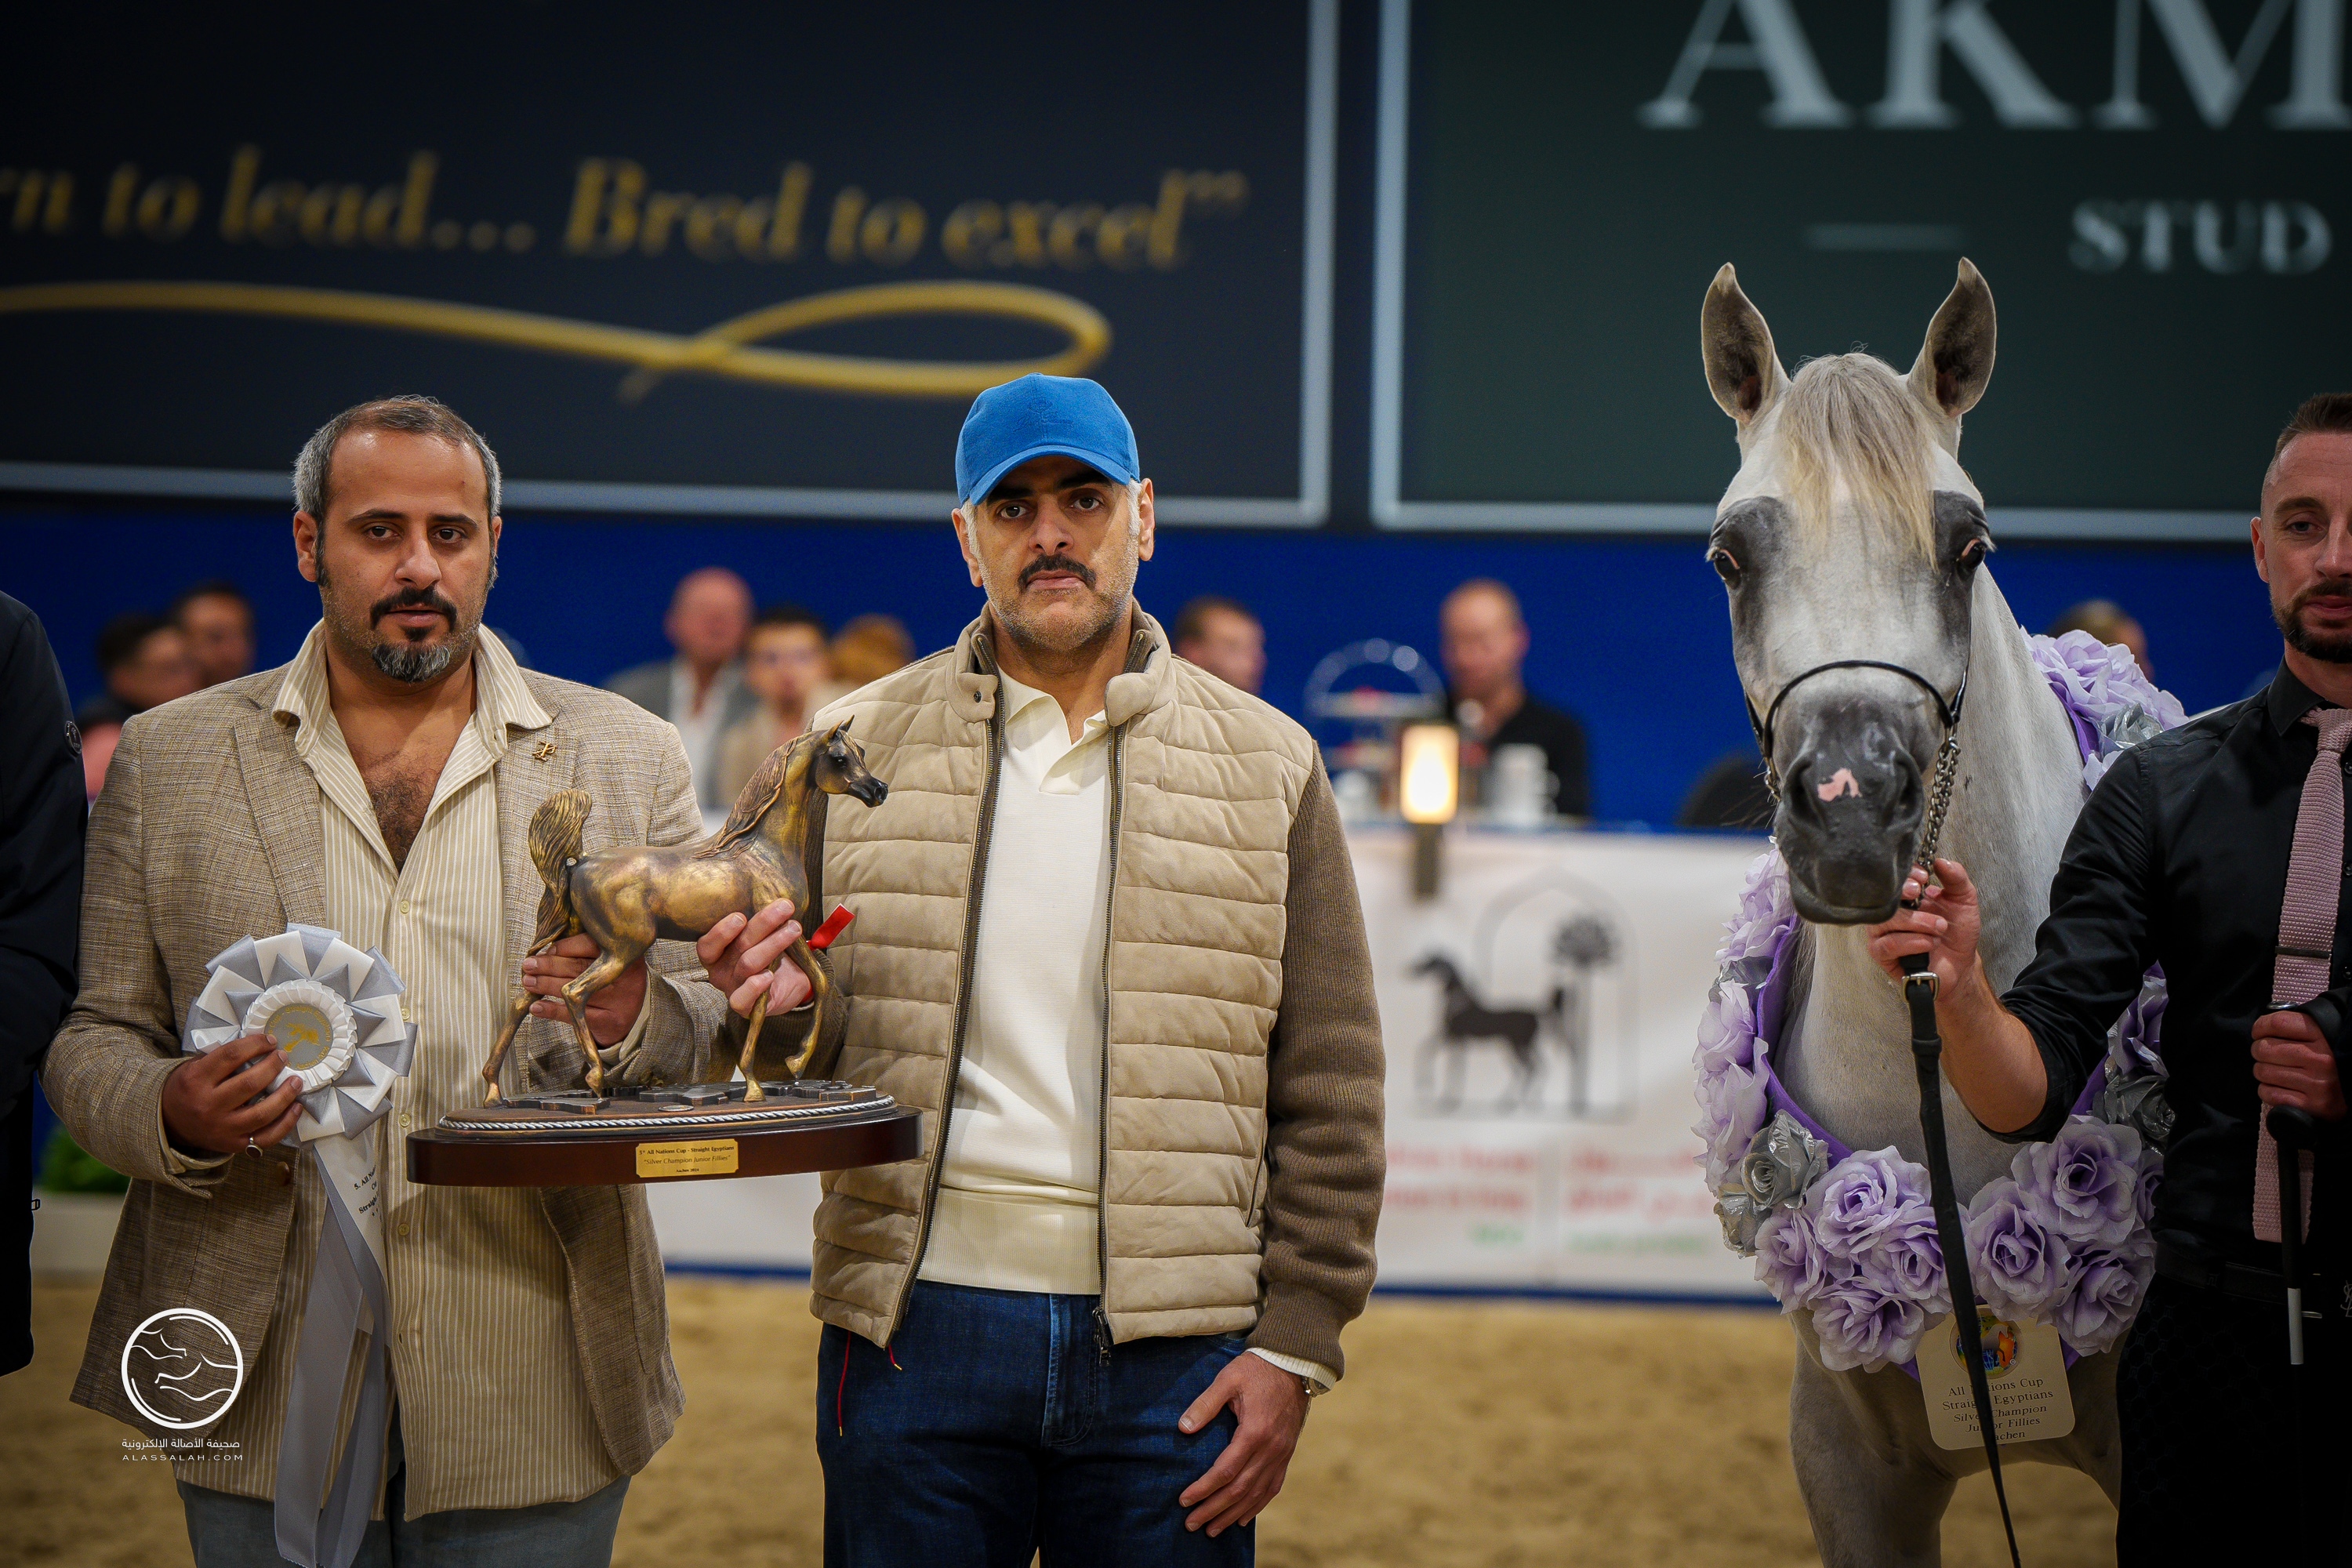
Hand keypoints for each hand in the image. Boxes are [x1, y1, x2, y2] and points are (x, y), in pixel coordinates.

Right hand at [161, 1032, 301, 1154]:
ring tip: (297, 1081)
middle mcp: (208, 1105)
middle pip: (250, 1084)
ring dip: (285, 1095)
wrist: (169, 1124)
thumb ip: (222, 1057)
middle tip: (283, 1057)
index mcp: (196, 1080)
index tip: (271, 1040)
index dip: (255, 1044)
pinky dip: (286, 1123)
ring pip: (262, 1113)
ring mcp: (222, 1128)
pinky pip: (266, 1137)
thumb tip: (260, 1044)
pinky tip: (296, 1107)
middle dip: (273, 1067)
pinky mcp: (233, 1145)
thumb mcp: (194, 1067)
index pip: (230, 1056)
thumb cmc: (188, 1090)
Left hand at [522, 935, 646, 1045]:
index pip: (592, 945)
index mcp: (624, 955)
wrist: (633, 1016)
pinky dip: (552, 1011)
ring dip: (546, 986)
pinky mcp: (609, 1022)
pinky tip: (536, 1007)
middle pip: (580, 968)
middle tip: (528, 965)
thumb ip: (585, 952)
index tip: (547, 950)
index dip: (566, 947)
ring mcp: (619, 1000)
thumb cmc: (613, 983)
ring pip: (576, 991)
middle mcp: (624, 976)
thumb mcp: (609, 962)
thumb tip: (547, 948)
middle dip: (549, 966)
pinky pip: (576, 1015)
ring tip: (528, 982)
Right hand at [696, 900, 811, 1018]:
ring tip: (794, 928)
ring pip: (749, 964)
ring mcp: (732, 989)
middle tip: (784, 907)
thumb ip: (759, 921)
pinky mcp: (747, 1007)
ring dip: (774, 943)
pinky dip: (755, 986)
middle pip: (738, 947)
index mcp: (716, 953)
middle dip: (763, 924)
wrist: (788, 983)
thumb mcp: (761, 934)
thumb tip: (772, 897)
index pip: (708, 944)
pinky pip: (743, 999)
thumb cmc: (769, 953)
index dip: (721, 931)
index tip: (741, 915)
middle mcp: (720, 971)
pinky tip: (768, 975)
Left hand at [1177, 1351, 1306, 1535]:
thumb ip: (1206, 1403)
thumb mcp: (1228, 1379)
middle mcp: (1271, 1449)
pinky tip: (1244, 1518)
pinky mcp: (1287, 1453)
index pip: (1225, 1471)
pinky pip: (1273, 1486)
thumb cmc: (1257, 1368)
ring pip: (1256, 1493)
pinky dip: (1258, 1505)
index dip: (1204, 1489)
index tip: (1184, 1500)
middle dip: (1214, 1510)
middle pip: (1239, 1489)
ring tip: (1213, 1530)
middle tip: (1192, 1524)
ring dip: (1233, 1514)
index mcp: (1254, 1432)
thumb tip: (1183, 1428)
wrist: (1295, 1363)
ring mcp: (1282, 1453)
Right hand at [1866, 857, 1983, 992]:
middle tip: (1921, 895)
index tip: (1923, 877)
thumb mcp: (1964, 900)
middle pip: (1884, 895)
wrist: (1961, 965)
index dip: (1906, 873)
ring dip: (1917, 922)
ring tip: (1939, 928)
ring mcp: (1882, 931)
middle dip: (1904, 892)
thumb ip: (1956, 878)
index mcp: (1906, 895)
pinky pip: (1888, 944)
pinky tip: (1929, 943)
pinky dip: (1912, 942)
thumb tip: (1940, 860)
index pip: (1894, 876)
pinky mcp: (1881, 953)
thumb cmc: (1958, 933)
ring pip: (1887, 920)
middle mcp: (1890, 910)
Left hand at [2253, 1010, 2347, 1119]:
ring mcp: (2317, 1084)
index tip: (2259, 1033)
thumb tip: (2262, 1026)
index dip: (2260, 1027)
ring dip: (2262, 1072)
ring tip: (2275, 1072)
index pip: (2278, 1023)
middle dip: (2259, 1051)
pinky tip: (2279, 1088)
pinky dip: (2266, 1091)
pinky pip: (2268, 1093)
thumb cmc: (2325, 1061)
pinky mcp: (2311, 1105)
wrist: (2346, 1094)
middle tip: (2266, 1055)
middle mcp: (2321, 1060)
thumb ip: (2295, 1027)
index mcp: (2323, 1037)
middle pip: (2264, 1048)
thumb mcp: (2319, 1037)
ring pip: (2262, 1071)